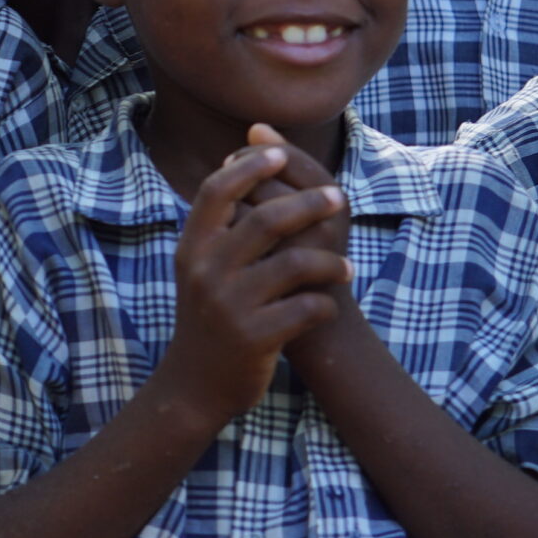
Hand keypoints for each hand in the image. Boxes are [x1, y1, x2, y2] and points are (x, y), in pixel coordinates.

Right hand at [151, 146, 351, 429]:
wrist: (196, 384)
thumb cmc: (209, 314)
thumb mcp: (200, 266)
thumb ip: (219, 220)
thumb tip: (242, 154)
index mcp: (192, 248)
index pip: (217, 192)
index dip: (249, 167)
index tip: (279, 153)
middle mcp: (206, 272)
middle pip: (265, 220)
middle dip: (308, 204)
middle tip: (338, 199)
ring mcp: (229, 306)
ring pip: (294, 264)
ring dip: (329, 262)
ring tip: (345, 267)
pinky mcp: (254, 338)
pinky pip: (305, 308)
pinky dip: (324, 304)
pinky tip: (328, 306)